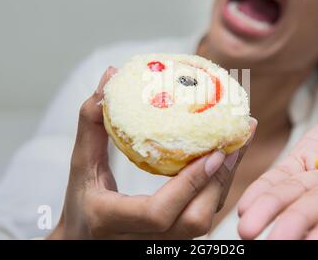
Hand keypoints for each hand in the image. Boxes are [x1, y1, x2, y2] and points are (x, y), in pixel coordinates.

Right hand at [48, 67, 256, 238]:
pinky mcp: (173, 241)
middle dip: (219, 181)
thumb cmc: (80, 202)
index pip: (158, 213)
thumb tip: (111, 74)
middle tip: (235, 141)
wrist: (82, 241)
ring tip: (237, 144)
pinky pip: (202, 218)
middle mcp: (137, 240)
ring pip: (204, 223)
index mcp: (110, 220)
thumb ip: (92, 122)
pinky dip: (217, 189)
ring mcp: (158, 245)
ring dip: (224, 183)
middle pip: (194, 221)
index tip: (214, 152)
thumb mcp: (80, 164)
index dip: (190, 184)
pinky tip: (224, 161)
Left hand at [238, 102, 317, 239]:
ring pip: (292, 194)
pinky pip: (282, 174)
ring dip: (268, 209)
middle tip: (263, 239)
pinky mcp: (305, 158)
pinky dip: (265, 188)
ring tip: (245, 225)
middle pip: (314, 208)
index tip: (310, 243)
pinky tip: (247, 204)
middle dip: (289, 223)